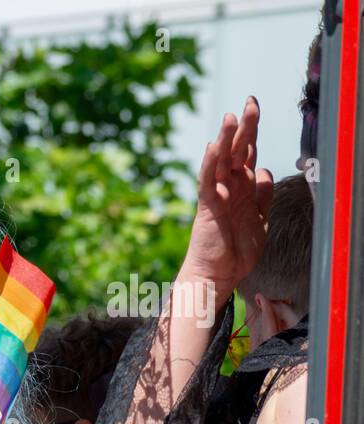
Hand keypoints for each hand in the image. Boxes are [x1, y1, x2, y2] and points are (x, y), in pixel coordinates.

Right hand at [181, 96, 274, 297]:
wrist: (217, 274)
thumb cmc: (235, 251)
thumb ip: (262, 194)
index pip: (247, 153)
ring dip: (226, 138)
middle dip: (244, 126)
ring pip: (221, 161)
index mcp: (241, 188)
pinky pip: (207, 181)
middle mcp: (228, 187)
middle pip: (237, 150)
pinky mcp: (208, 207)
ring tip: (231, 117)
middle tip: (249, 101)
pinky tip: (214, 146)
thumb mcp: (259, 218)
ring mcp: (217, 195)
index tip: (253, 108)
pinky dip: (210, 163)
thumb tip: (263, 171)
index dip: (252, 131)